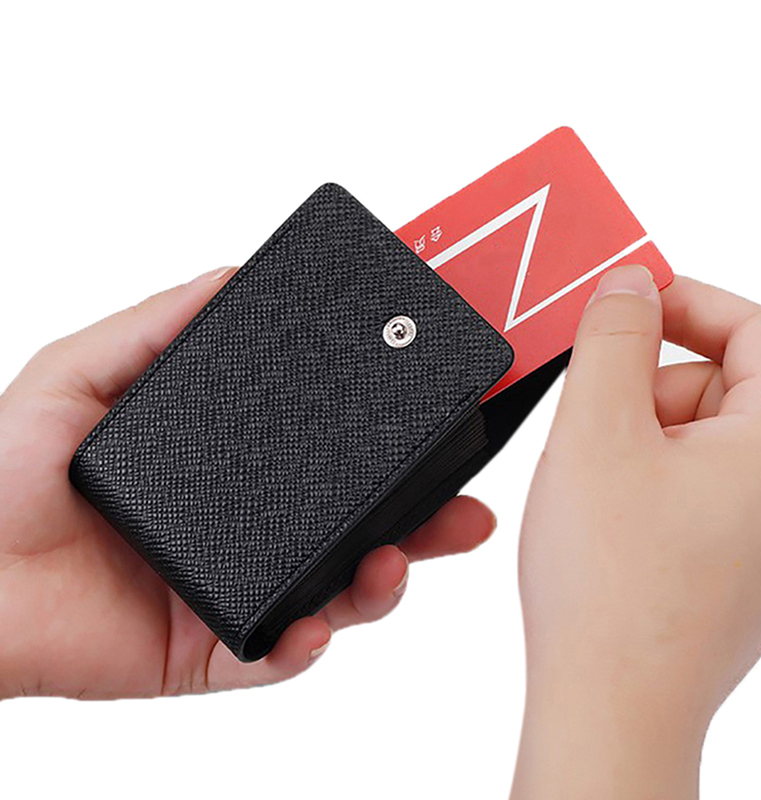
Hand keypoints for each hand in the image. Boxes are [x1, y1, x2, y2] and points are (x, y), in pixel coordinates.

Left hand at [0, 267, 495, 699]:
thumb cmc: (6, 472)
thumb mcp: (84, 373)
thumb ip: (160, 326)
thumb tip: (230, 276)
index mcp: (233, 472)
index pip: (327, 460)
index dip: (385, 452)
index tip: (431, 430)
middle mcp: (247, 531)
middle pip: (354, 531)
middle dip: (420, 526)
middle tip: (462, 512)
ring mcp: (236, 592)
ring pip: (335, 596)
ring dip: (381, 585)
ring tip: (390, 564)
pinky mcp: (210, 651)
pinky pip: (275, 656)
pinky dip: (303, 646)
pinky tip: (310, 624)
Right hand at [512, 266, 760, 798]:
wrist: (607, 706)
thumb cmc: (610, 588)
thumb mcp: (596, 431)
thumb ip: (614, 338)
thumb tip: (631, 284)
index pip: (760, 331)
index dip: (689, 303)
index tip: (630, 305)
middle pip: (724, 386)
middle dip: (650, 384)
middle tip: (594, 419)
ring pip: (700, 438)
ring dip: (639, 435)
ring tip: (592, 482)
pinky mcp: (728, 562)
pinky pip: (690, 485)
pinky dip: (643, 477)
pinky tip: (605, 516)